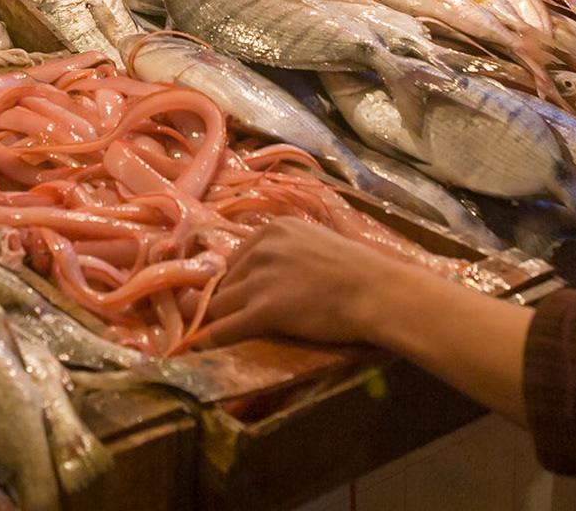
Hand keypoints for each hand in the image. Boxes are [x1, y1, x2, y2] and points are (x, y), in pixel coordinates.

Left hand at [199, 219, 397, 347]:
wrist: (375, 291)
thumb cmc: (357, 270)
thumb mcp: (315, 244)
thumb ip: (286, 252)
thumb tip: (266, 273)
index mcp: (273, 229)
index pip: (237, 258)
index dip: (233, 281)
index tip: (231, 296)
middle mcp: (261, 249)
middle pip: (225, 280)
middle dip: (222, 301)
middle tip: (218, 318)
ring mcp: (261, 279)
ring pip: (220, 304)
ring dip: (213, 320)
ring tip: (204, 333)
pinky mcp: (264, 310)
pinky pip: (226, 327)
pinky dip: (210, 338)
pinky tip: (200, 346)